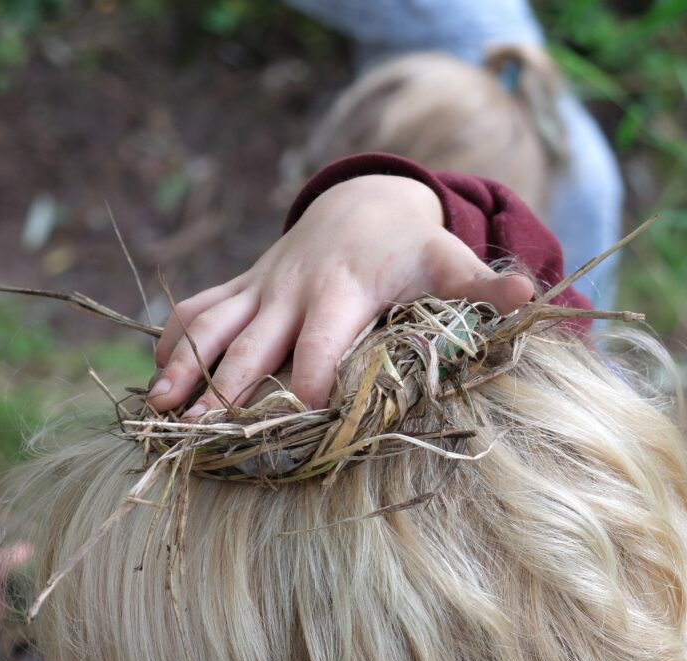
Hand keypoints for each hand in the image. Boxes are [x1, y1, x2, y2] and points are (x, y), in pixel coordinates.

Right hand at [147, 174, 533, 413]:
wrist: (364, 201)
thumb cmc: (412, 246)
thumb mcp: (449, 261)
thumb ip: (482, 283)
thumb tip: (529, 293)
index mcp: (344, 290)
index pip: (323, 342)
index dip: (314, 379)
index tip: (305, 419)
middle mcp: (294, 289)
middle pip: (255, 342)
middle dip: (229, 387)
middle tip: (205, 434)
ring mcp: (263, 286)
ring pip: (213, 324)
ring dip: (186, 365)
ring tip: (160, 409)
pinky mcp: (244, 285)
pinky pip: (200, 308)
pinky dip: (175, 339)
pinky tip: (157, 379)